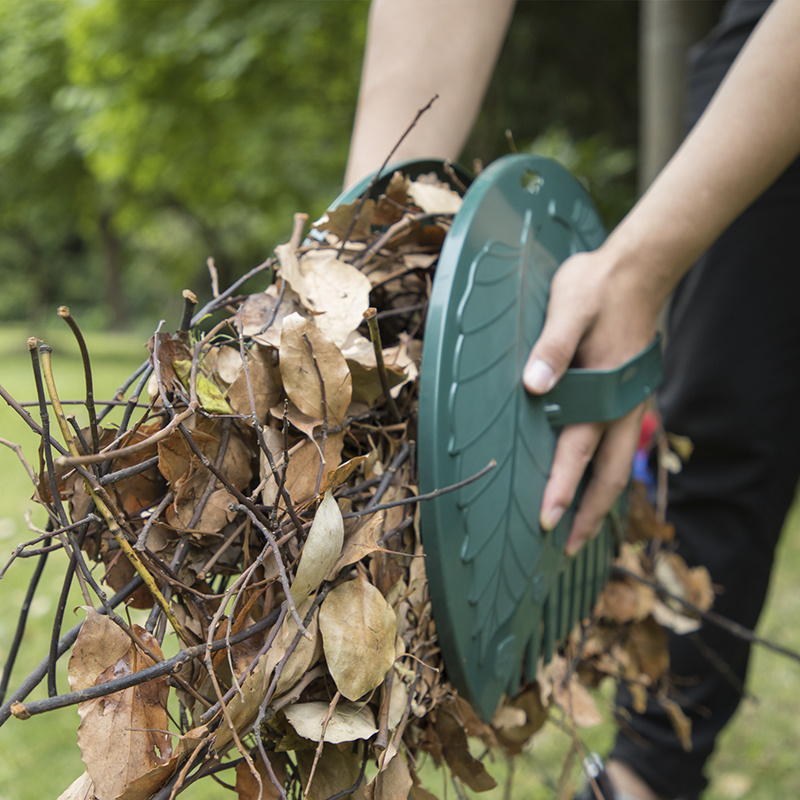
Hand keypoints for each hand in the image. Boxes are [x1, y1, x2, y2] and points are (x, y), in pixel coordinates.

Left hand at [522, 245, 659, 554]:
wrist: (638, 268)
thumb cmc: (597, 287)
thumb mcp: (568, 308)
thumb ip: (552, 347)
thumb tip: (533, 386)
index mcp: (603, 390)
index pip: (578, 452)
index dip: (561, 487)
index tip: (545, 520)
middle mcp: (621, 405)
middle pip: (610, 474)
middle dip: (589, 513)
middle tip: (569, 546)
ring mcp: (630, 403)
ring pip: (620, 464)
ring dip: (601, 499)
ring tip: (584, 528)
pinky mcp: (629, 395)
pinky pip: (622, 446)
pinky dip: (609, 473)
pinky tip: (596, 479)